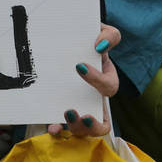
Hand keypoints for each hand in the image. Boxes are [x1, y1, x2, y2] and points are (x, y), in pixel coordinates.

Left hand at [47, 23, 120, 138]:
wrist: (67, 40)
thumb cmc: (87, 40)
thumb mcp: (100, 32)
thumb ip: (108, 35)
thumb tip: (100, 45)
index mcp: (105, 80)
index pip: (109, 87)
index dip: (97, 80)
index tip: (78, 66)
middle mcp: (94, 99)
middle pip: (102, 123)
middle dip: (93, 124)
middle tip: (79, 113)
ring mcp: (78, 106)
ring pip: (83, 129)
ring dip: (75, 127)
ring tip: (65, 114)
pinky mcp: (62, 110)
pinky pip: (62, 127)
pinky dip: (58, 129)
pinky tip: (52, 127)